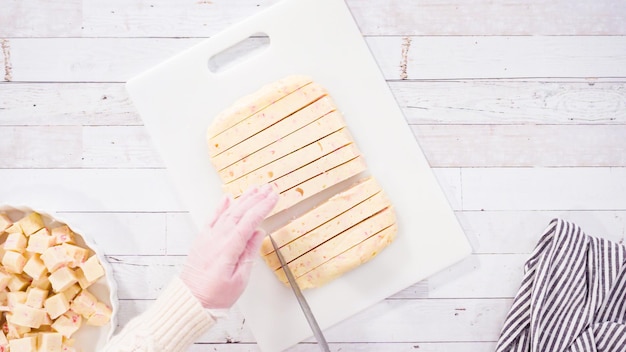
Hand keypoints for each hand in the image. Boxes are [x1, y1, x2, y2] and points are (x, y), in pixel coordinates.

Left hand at [180, 184, 278, 308]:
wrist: (189, 302)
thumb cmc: (215, 296)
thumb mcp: (240, 279)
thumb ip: (249, 253)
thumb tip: (258, 234)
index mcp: (228, 248)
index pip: (250, 221)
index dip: (263, 207)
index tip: (274, 197)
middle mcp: (217, 239)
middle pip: (240, 212)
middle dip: (256, 198)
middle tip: (269, 189)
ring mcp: (208, 238)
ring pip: (228, 212)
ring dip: (242, 199)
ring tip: (255, 189)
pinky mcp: (201, 240)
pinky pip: (212, 218)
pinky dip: (221, 207)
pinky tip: (228, 199)